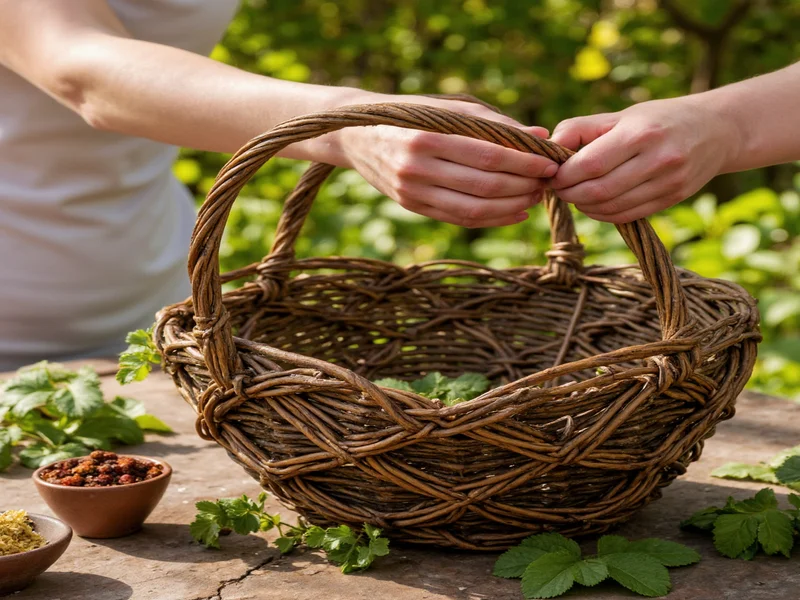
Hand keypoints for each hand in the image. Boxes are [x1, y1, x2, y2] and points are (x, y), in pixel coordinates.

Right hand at [335, 94, 557, 227]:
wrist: (357, 135)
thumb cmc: (410, 114)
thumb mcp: (447, 108)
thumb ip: (492, 123)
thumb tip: (539, 135)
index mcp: (427, 138)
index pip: (487, 155)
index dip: (523, 162)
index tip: (550, 163)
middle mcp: (416, 168)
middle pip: (483, 186)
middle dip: (523, 186)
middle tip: (547, 182)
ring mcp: (412, 192)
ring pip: (473, 210)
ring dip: (511, 207)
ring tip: (534, 197)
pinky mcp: (412, 207)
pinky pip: (459, 219)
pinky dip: (492, 220)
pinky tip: (515, 213)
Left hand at [548, 97, 741, 222]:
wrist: (716, 130)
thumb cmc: (657, 120)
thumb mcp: (621, 115)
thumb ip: (581, 128)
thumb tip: (548, 145)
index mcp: (639, 133)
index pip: (589, 164)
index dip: (564, 175)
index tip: (552, 174)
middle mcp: (656, 159)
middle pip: (598, 190)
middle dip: (569, 194)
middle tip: (558, 189)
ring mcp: (667, 182)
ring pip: (611, 207)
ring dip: (584, 206)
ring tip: (574, 195)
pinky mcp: (672, 199)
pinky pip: (627, 215)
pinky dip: (603, 214)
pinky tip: (594, 204)